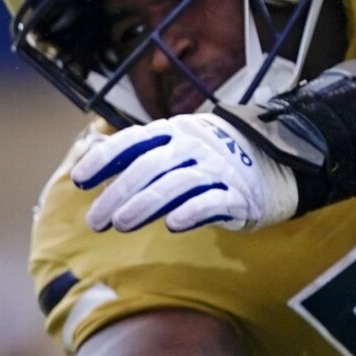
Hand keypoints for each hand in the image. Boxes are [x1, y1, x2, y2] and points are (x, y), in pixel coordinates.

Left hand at [73, 112, 295, 232]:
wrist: (276, 159)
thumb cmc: (210, 157)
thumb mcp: (176, 145)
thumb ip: (138, 153)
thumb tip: (91, 160)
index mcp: (174, 131)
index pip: (133, 140)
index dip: (105, 159)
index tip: (79, 180)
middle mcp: (194, 146)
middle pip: (150, 166)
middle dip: (118, 193)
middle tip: (95, 220)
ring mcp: (218, 168)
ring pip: (177, 183)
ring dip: (146, 204)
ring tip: (121, 224)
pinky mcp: (240, 194)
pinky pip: (214, 201)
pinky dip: (193, 211)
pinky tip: (173, 225)